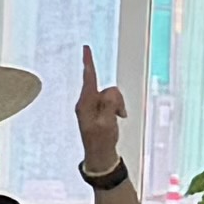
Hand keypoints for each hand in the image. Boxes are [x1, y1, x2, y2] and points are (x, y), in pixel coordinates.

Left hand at [71, 46, 126, 179]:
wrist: (100, 156)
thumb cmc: (101, 141)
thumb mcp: (106, 123)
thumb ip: (109, 104)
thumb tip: (110, 92)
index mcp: (85, 104)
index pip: (89, 78)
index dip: (89, 62)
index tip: (86, 48)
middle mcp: (86, 102)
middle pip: (107, 88)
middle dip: (116, 99)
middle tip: (119, 115)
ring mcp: (92, 106)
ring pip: (111, 95)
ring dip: (118, 105)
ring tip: (116, 119)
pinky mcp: (98, 110)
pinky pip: (112, 101)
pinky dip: (118, 108)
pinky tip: (117, 118)